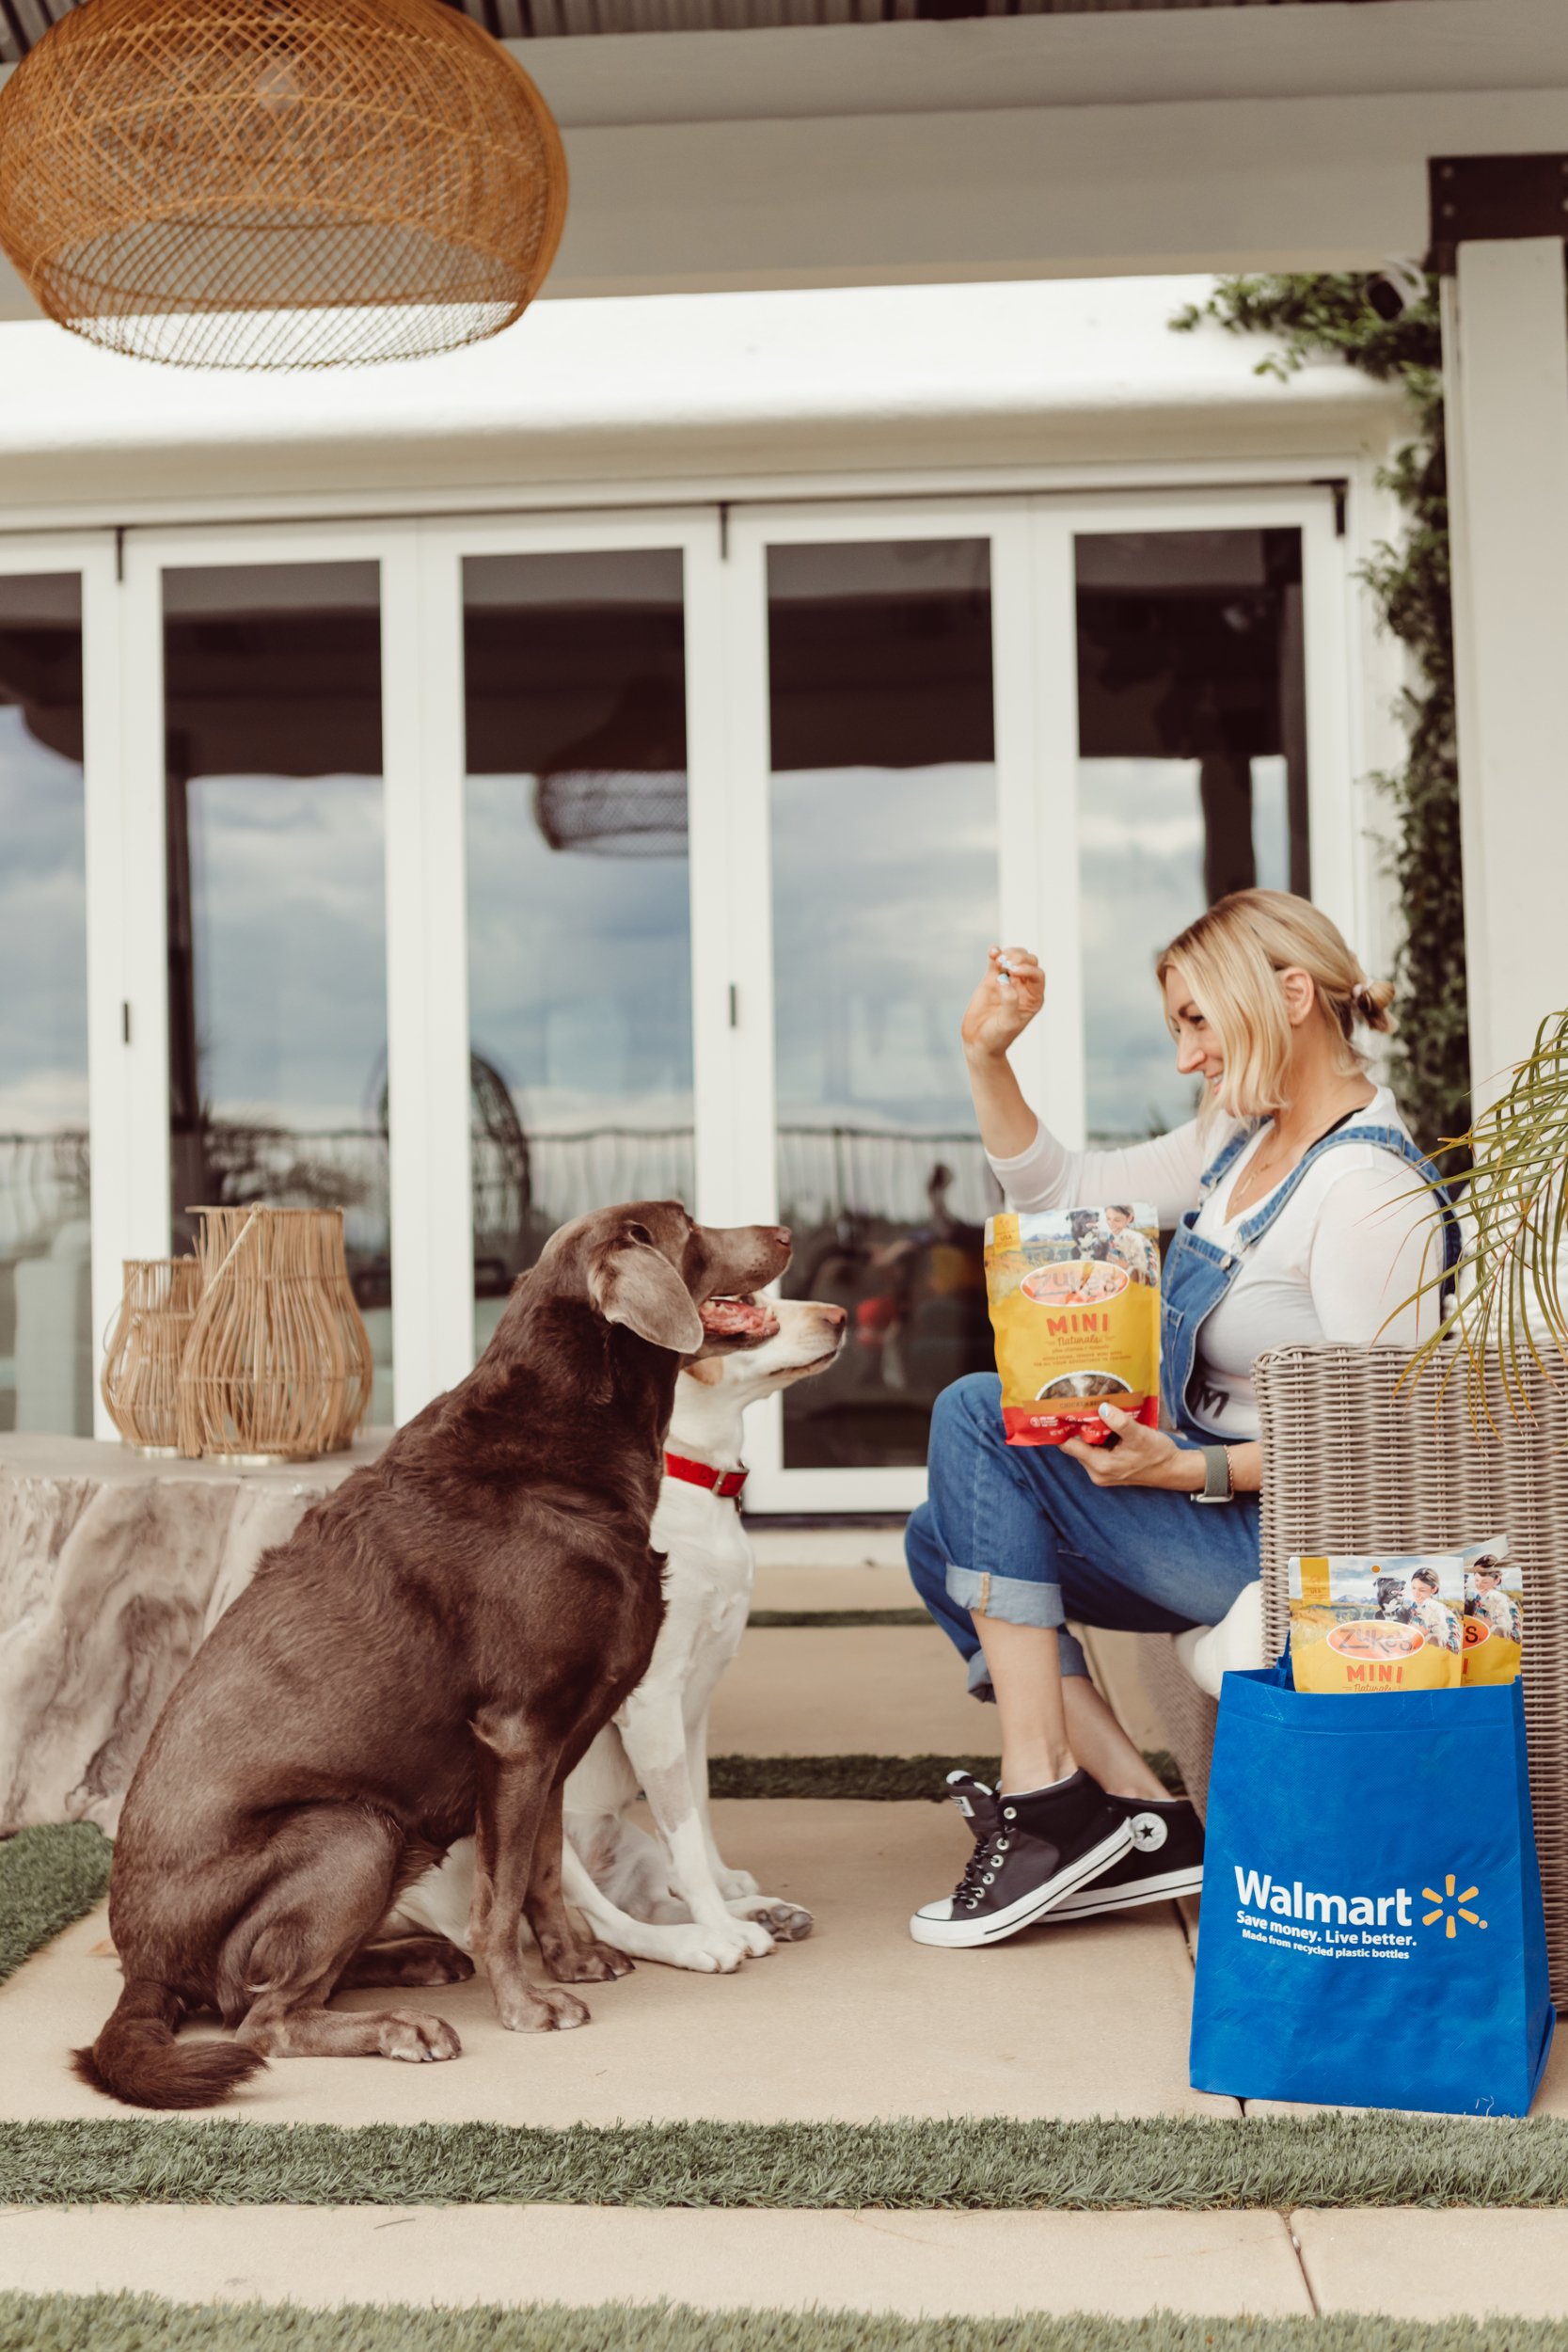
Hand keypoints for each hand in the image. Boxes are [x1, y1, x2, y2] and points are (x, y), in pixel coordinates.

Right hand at [960, 946, 1044, 1060]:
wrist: (978, 1043)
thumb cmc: (997, 1037)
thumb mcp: (1007, 1023)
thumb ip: (1009, 1001)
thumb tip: (1005, 979)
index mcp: (1033, 998)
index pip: (1037, 975)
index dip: (1028, 969)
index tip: (1013, 971)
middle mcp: (1023, 987)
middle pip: (1029, 962)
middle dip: (1019, 958)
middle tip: (1006, 965)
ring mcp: (1007, 981)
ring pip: (1014, 957)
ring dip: (1008, 954)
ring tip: (999, 961)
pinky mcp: (991, 979)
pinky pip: (996, 960)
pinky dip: (995, 953)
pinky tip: (992, 951)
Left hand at [1061, 1406, 1202, 1491]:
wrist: (1173, 1470)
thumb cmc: (1158, 1454)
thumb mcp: (1140, 1435)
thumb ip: (1120, 1422)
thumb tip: (1102, 1408)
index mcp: (1100, 1465)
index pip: (1068, 1446)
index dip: (1064, 1428)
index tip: (1061, 1410)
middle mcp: (1096, 1472)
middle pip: (1075, 1446)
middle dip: (1078, 1427)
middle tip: (1080, 1405)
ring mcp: (1102, 1472)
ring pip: (1086, 1447)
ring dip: (1089, 1432)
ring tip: (1093, 1412)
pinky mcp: (1109, 1470)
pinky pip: (1095, 1451)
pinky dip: (1098, 1438)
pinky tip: (1105, 1425)